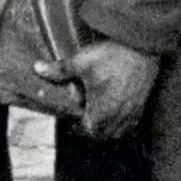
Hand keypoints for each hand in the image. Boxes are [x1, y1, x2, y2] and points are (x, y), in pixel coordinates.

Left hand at [35, 39, 160, 139]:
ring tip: (98, 113)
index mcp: (102, 113)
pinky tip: (115, 107)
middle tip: (82, 116)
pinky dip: (121, 121)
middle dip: (91, 129)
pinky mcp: (142, 105)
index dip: (76, 127)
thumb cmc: (112, 56)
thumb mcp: (81, 62)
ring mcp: (133, 113)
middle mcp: (119, 118)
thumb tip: (37, 69)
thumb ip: (59, 70)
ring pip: (118, 131)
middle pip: (102, 135)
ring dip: (106, 127)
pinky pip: (130, 123)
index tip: (71, 118)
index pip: (86, 132)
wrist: (143, 45)